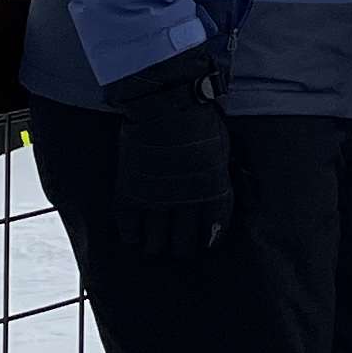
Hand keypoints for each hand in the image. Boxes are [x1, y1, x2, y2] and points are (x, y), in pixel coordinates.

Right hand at [105, 54, 230, 256]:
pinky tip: (134, 235)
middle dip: (182, 248)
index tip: (206, 242)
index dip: (210, 240)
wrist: (165, 104)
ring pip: (155, 244)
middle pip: (183, 245)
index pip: (214, 232)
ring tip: (155, 244)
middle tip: (179, 246)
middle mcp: (186, 203)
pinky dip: (132, 235)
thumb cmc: (199, 120)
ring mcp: (156, 200)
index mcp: (213, 192)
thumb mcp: (222, 149)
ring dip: (156, 246)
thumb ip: (219, 175)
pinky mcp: (129, 194)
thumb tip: (220, 188)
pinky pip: (128, 229)